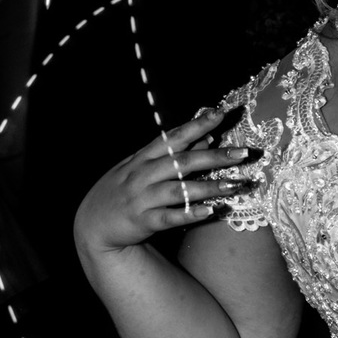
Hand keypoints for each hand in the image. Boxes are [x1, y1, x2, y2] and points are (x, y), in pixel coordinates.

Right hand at [74, 110, 253, 256]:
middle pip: (183, 162)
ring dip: (210, 186)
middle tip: (244, 153)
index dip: (197, 125)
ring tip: (237, 184)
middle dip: (216, 156)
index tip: (220, 113)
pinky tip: (211, 211)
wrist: (93, 224)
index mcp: (144, 158)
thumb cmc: (124, 190)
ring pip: (181, 190)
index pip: (174, 137)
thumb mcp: (142, 167)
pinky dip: (190, 214)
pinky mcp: (144, 221)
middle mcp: (144, 174)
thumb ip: (173, 154)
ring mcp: (143, 198)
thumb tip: (206, 138)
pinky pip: (171, 217)